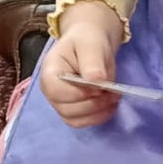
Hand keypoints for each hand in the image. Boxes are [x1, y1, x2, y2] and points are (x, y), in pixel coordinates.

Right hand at [37, 0, 124, 128]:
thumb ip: (92, 61)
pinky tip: (110, 105)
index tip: (99, 86)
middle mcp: (50, 91)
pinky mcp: (72, 110)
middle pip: (66, 109)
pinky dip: (98, 117)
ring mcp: (60, 103)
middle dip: (93, 104)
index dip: (78, 93)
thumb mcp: (91, 44)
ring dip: (97, 112)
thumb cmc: (88, 41)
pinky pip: (82, 122)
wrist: (92, 44)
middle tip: (113, 92)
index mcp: (49, 71)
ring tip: (113, 97)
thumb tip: (97, 80)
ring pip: (75, 120)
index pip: (56, 91)